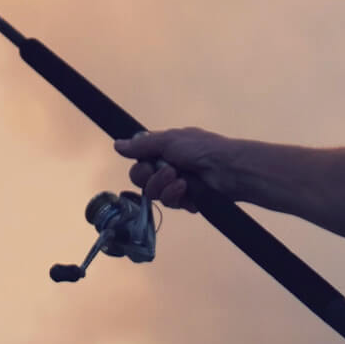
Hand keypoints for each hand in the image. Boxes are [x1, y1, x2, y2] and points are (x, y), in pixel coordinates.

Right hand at [112, 128, 234, 212]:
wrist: (227, 169)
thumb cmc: (202, 148)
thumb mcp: (169, 140)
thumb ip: (142, 145)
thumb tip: (117, 144)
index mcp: (163, 151)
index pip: (138, 162)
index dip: (140, 165)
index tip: (147, 161)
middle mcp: (166, 167)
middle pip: (140, 180)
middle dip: (150, 177)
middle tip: (169, 171)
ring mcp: (174, 185)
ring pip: (153, 193)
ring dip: (164, 186)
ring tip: (181, 180)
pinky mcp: (184, 201)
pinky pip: (169, 203)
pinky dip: (176, 195)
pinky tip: (187, 189)